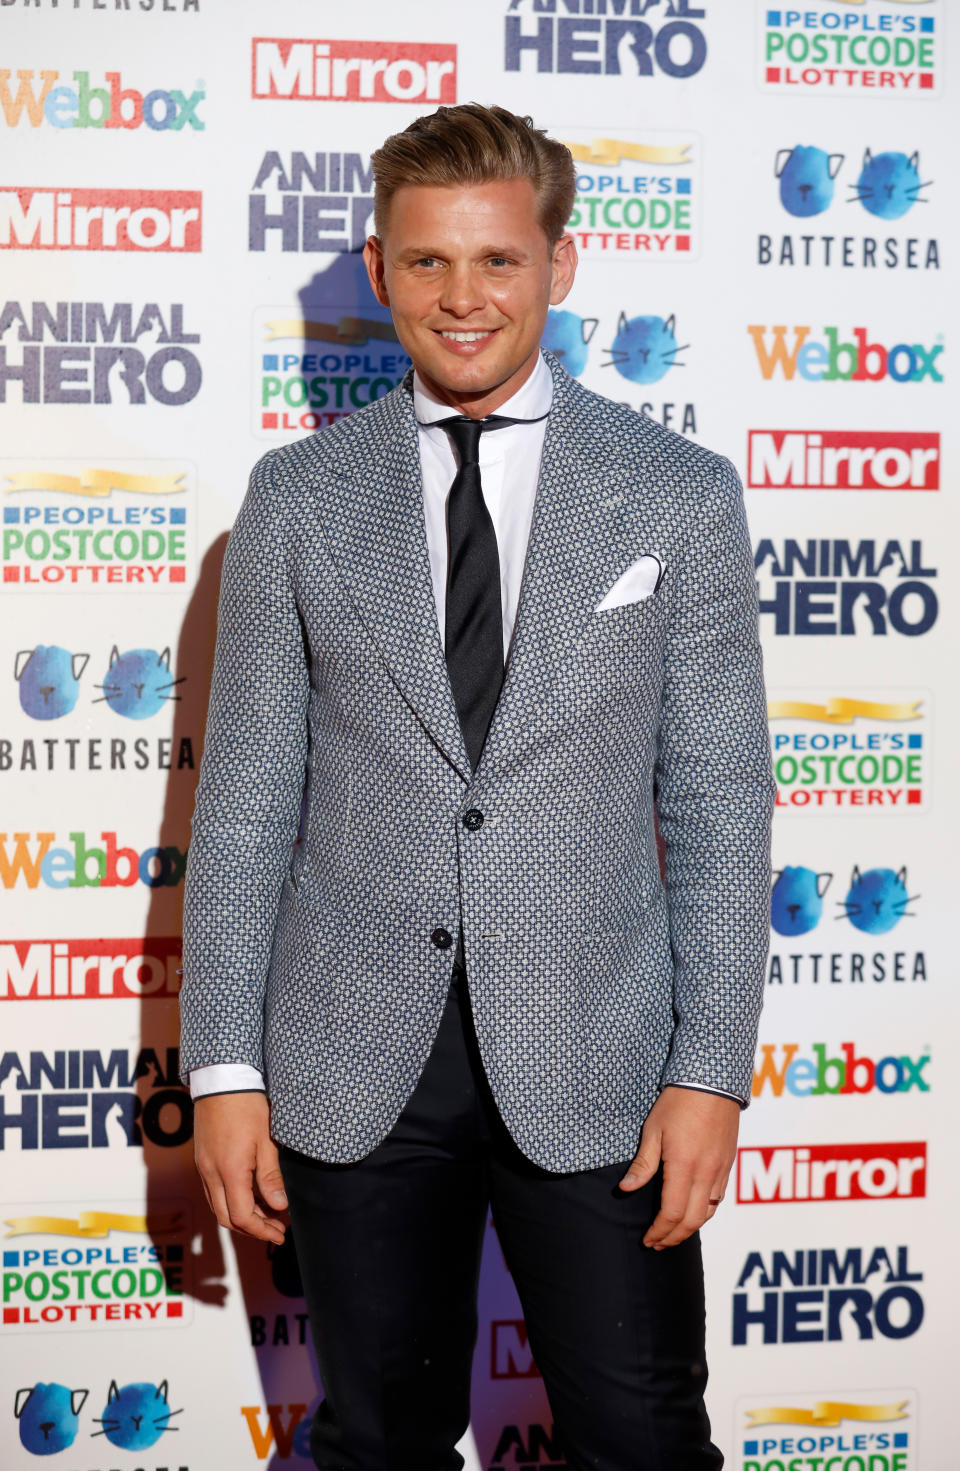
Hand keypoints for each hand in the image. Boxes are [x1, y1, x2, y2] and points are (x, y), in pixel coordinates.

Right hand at [193, 1092, 288, 1243]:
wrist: (221, 1080)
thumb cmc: (247, 1106)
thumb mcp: (266, 1141)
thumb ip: (270, 1177)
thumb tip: (279, 1206)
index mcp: (229, 1171)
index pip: (241, 1217)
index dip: (261, 1231)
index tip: (280, 1234)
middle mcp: (211, 1174)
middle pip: (226, 1218)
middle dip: (252, 1228)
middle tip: (277, 1228)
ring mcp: (203, 1167)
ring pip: (218, 1206)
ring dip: (241, 1216)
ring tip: (267, 1213)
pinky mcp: (202, 1159)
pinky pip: (214, 1191)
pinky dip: (231, 1201)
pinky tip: (250, 1195)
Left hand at [617, 1086, 739, 1249]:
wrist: (712, 1081)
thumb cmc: (678, 1102)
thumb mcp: (653, 1130)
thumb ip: (643, 1165)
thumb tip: (625, 1190)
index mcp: (684, 1167)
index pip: (671, 1214)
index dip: (658, 1232)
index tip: (647, 1239)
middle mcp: (706, 1174)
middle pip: (692, 1221)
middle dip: (673, 1238)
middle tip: (657, 1244)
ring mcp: (721, 1170)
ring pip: (708, 1212)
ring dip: (689, 1229)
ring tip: (672, 1234)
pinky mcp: (728, 1164)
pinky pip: (718, 1198)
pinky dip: (704, 1212)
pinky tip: (692, 1212)